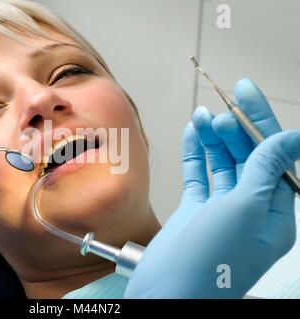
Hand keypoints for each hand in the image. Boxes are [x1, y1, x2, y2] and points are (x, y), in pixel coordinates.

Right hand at [125, 79, 299, 297]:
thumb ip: (265, 169)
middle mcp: (250, 210)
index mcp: (274, 213)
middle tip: (219, 108)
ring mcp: (220, 211)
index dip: (262, 122)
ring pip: (221, 164)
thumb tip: (291, 137)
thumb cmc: (209, 262)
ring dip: (212, 139)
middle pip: (246, 158)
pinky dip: (195, 154)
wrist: (166, 291)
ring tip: (201, 117)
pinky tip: (191, 136)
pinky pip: (198, 176)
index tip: (245, 92)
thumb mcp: (245, 209)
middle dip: (234, 130)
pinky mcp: (195, 212)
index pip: (273, 156)